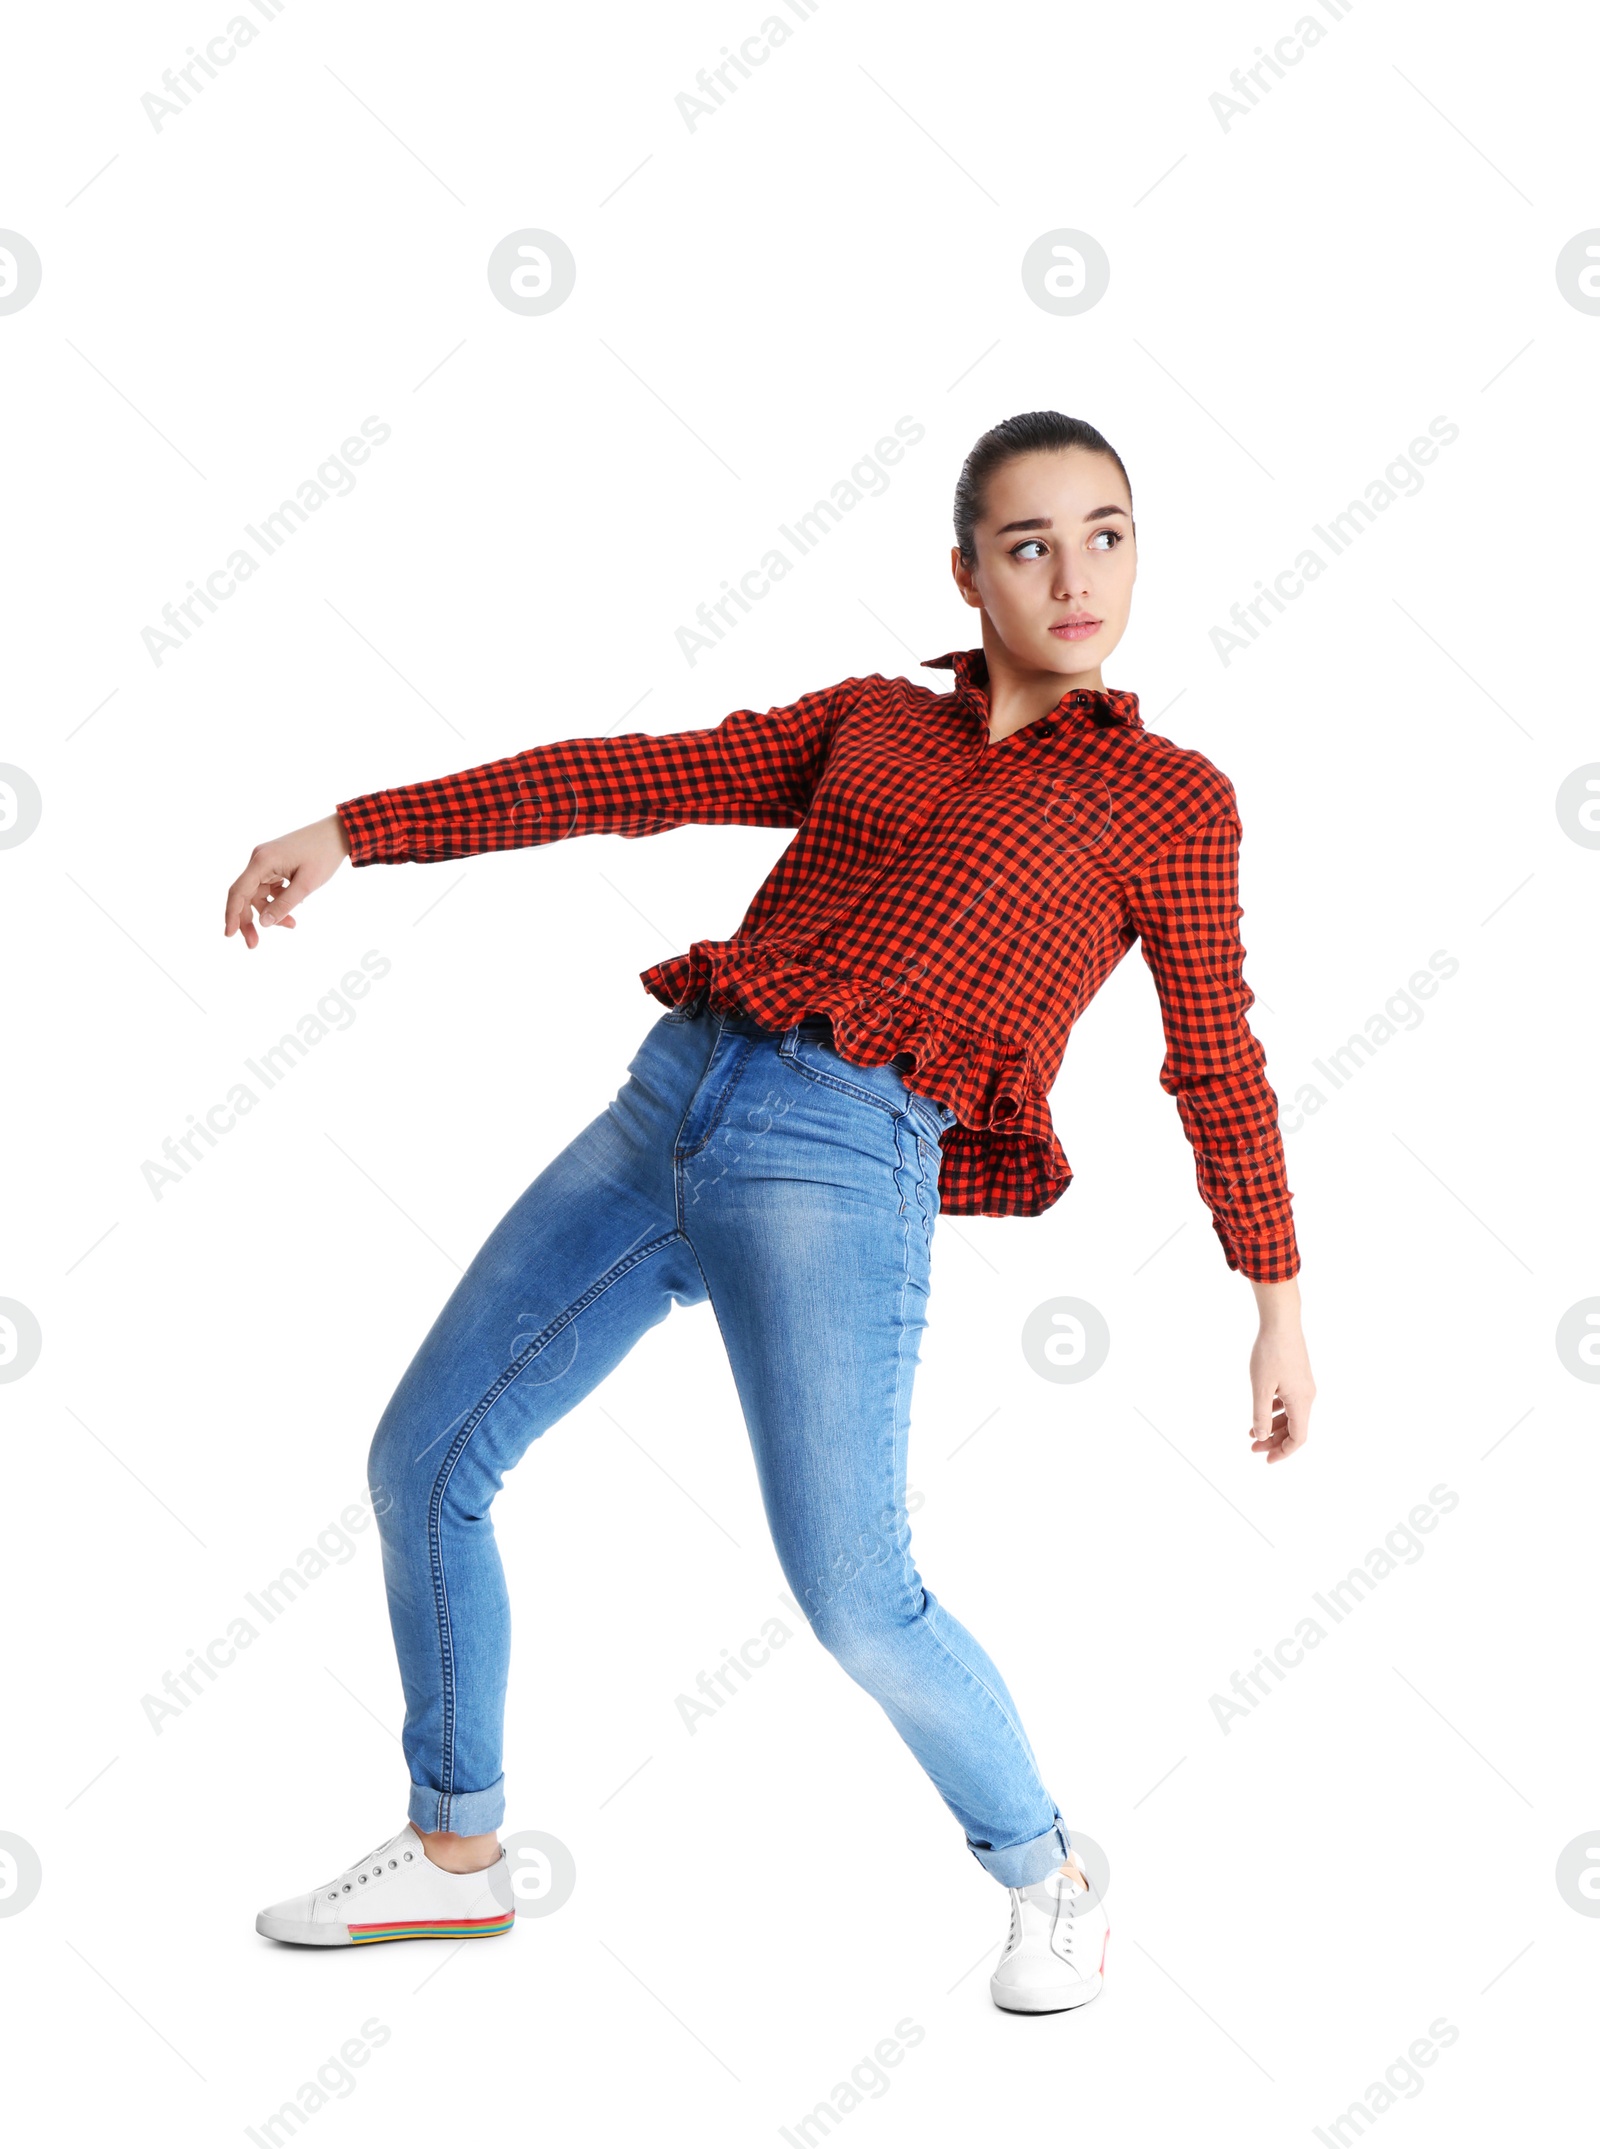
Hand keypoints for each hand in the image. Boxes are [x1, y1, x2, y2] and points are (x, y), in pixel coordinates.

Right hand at [225, 812, 350, 949]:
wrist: (337, 833)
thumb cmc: (323, 855)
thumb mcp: (306, 885)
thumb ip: (284, 904)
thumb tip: (263, 924)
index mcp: (262, 861)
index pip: (238, 891)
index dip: (231, 914)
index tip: (229, 935)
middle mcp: (259, 860)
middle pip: (245, 895)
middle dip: (249, 920)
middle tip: (253, 944)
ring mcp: (265, 862)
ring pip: (258, 894)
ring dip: (269, 912)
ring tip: (291, 924)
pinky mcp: (274, 865)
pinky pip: (268, 888)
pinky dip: (277, 901)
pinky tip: (293, 910)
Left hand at [1247, 1278, 1313, 1463]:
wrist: (1281, 1322)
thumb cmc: (1271, 1352)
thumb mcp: (1261, 1387)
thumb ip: (1260, 1415)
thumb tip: (1261, 1437)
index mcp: (1301, 1401)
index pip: (1298, 1437)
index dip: (1284, 1452)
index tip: (1267, 1460)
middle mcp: (1307, 1396)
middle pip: (1294, 1428)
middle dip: (1274, 1441)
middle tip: (1253, 1448)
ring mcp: (1303, 1386)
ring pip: (1290, 1415)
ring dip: (1272, 1426)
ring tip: (1252, 1433)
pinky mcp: (1298, 1376)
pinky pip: (1288, 1402)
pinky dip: (1275, 1411)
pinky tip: (1260, 1412)